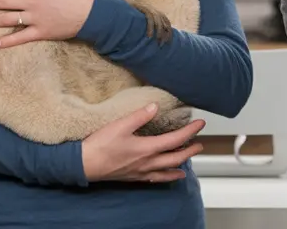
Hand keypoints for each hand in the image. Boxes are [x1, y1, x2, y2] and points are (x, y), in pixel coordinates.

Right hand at [81, 103, 205, 182]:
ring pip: (168, 170)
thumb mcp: (120, 125)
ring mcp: (142, 171)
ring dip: (181, 164)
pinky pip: (156, 179)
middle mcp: (148, 162)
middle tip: (200, 143)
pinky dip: (166, 177)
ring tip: (188, 162)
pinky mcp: (134, 177)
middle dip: (190, 150)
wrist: (85, 164)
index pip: (175, 139)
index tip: (200, 124)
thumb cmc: (101, 144)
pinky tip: (168, 176)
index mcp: (147, 148)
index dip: (190, 131)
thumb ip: (139, 116)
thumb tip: (155, 107)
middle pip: (176, 157)